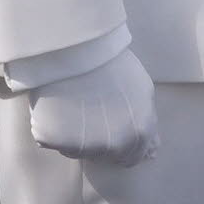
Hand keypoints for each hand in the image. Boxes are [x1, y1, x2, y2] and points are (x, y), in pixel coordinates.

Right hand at [25, 48, 157, 165]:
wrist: (77, 45)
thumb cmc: (111, 62)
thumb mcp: (142, 89)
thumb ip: (147, 122)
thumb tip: (152, 151)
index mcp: (140, 132)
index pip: (132, 158)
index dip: (122, 147)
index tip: (111, 129)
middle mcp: (114, 144)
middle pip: (105, 156)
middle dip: (99, 142)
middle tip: (90, 113)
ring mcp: (84, 144)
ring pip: (78, 150)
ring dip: (76, 136)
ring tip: (73, 104)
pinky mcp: (54, 139)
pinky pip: (52, 141)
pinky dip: (53, 129)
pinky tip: (57, 106)